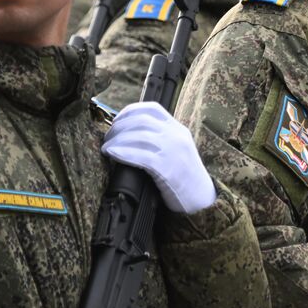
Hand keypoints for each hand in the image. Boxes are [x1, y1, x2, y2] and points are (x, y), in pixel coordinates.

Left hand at [101, 101, 215, 213]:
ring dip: (116, 140)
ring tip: (106, 148)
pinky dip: (122, 152)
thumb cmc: (185, 177)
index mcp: (178, 129)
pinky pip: (140, 155)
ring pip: (138, 135)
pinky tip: (112, 154)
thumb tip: (128, 134)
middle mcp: (176, 136)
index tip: (116, 121)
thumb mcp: (178, 149)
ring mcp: (173, 151)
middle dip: (118, 127)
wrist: (202, 198)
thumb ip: (160, 139)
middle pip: (141, 120)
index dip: (129, 111)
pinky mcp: (168, 168)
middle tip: (107, 138)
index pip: (152, 108)